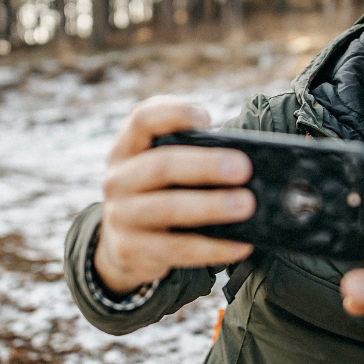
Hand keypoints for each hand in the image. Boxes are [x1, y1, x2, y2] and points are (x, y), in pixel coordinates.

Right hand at [93, 97, 254, 294]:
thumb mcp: (159, 170)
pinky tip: (240, 245)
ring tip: (246, 204)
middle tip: (243, 168)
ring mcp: (119, 216)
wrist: (121, 246)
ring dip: (211, 206)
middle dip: (205, 165)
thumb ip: (189, 158)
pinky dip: (213, 248)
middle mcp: (117, 179)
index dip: (173, 113)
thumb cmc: (157, 196)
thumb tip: (246, 163)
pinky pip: (177, 249)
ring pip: (167, 208)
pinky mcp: (130, 250)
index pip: (142, 119)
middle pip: (161, 165)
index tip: (207, 119)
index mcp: (127, 149)